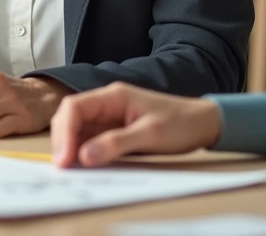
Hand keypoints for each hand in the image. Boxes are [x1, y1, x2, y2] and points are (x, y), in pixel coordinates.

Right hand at [50, 82, 222, 167]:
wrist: (203, 123)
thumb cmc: (180, 123)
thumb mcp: (150, 135)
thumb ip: (116, 144)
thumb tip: (84, 157)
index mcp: (113, 95)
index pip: (75, 107)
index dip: (64, 132)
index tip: (65, 159)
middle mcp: (106, 103)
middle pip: (71, 116)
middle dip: (63, 140)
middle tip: (63, 167)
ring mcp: (109, 116)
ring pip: (77, 128)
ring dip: (70, 147)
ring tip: (69, 169)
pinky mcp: (113, 130)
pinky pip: (90, 139)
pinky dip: (82, 151)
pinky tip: (83, 165)